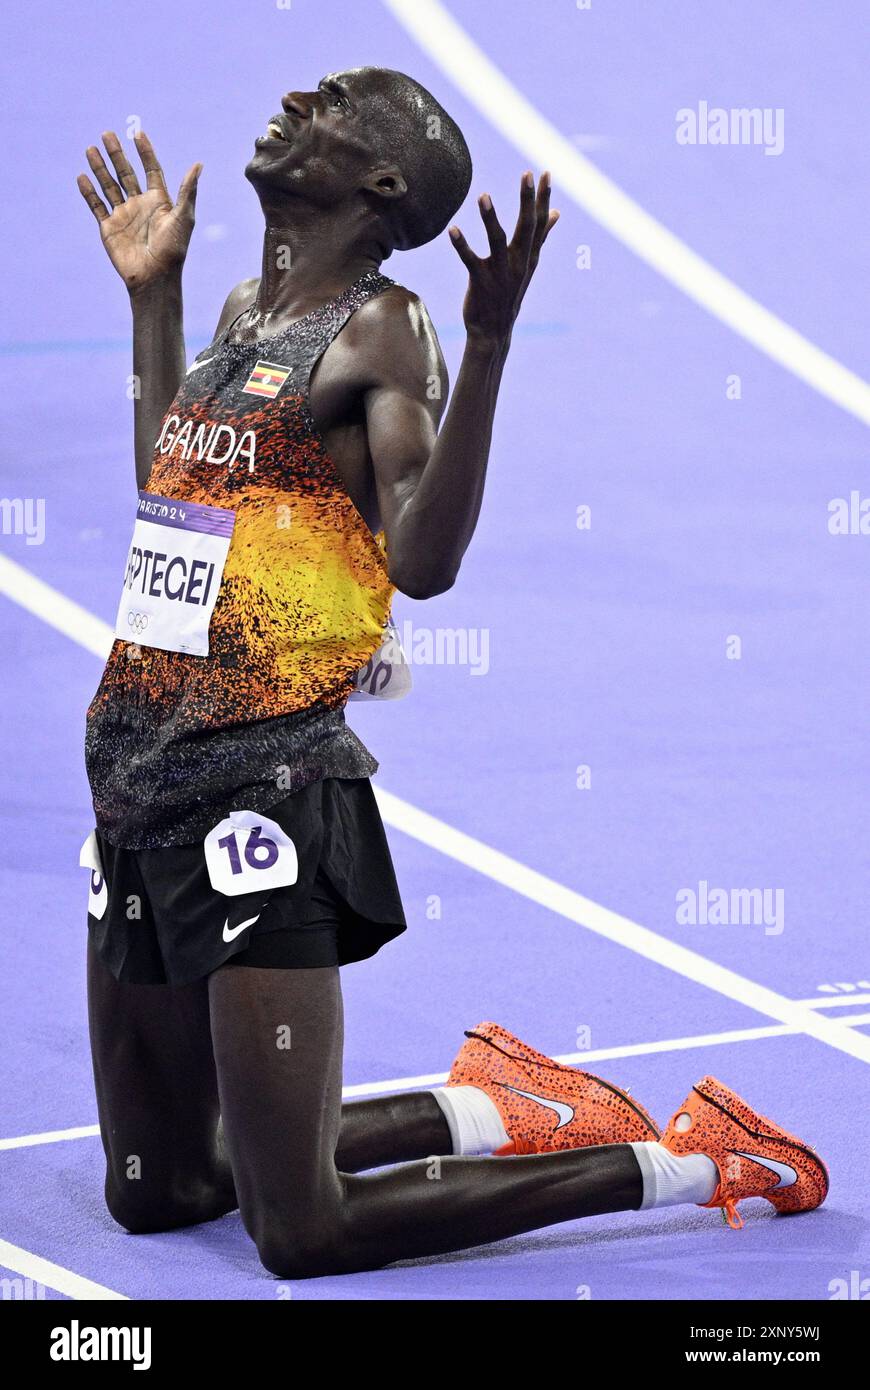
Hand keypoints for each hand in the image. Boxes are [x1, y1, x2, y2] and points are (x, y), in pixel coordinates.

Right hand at [77, 131, 200, 294]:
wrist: (154, 277)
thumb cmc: (172, 249)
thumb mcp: (183, 217)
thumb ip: (187, 190)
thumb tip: (198, 164)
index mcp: (158, 201)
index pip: (151, 170)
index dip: (145, 151)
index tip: (137, 133)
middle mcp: (139, 205)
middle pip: (126, 173)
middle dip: (116, 154)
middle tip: (107, 133)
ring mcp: (123, 215)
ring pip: (109, 185)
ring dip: (100, 167)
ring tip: (91, 149)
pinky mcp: (108, 227)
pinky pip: (96, 205)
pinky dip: (89, 192)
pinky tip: (82, 176)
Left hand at [448, 170, 558, 348]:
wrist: (494, 332)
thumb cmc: (508, 293)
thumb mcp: (528, 265)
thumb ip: (541, 237)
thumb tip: (556, 214)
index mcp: (529, 256)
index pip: (540, 223)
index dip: (543, 198)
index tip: (545, 173)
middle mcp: (518, 263)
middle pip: (526, 227)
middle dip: (527, 200)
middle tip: (527, 173)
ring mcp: (500, 272)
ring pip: (497, 240)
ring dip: (490, 217)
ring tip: (483, 194)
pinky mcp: (480, 281)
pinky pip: (470, 260)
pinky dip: (461, 245)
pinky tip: (453, 228)